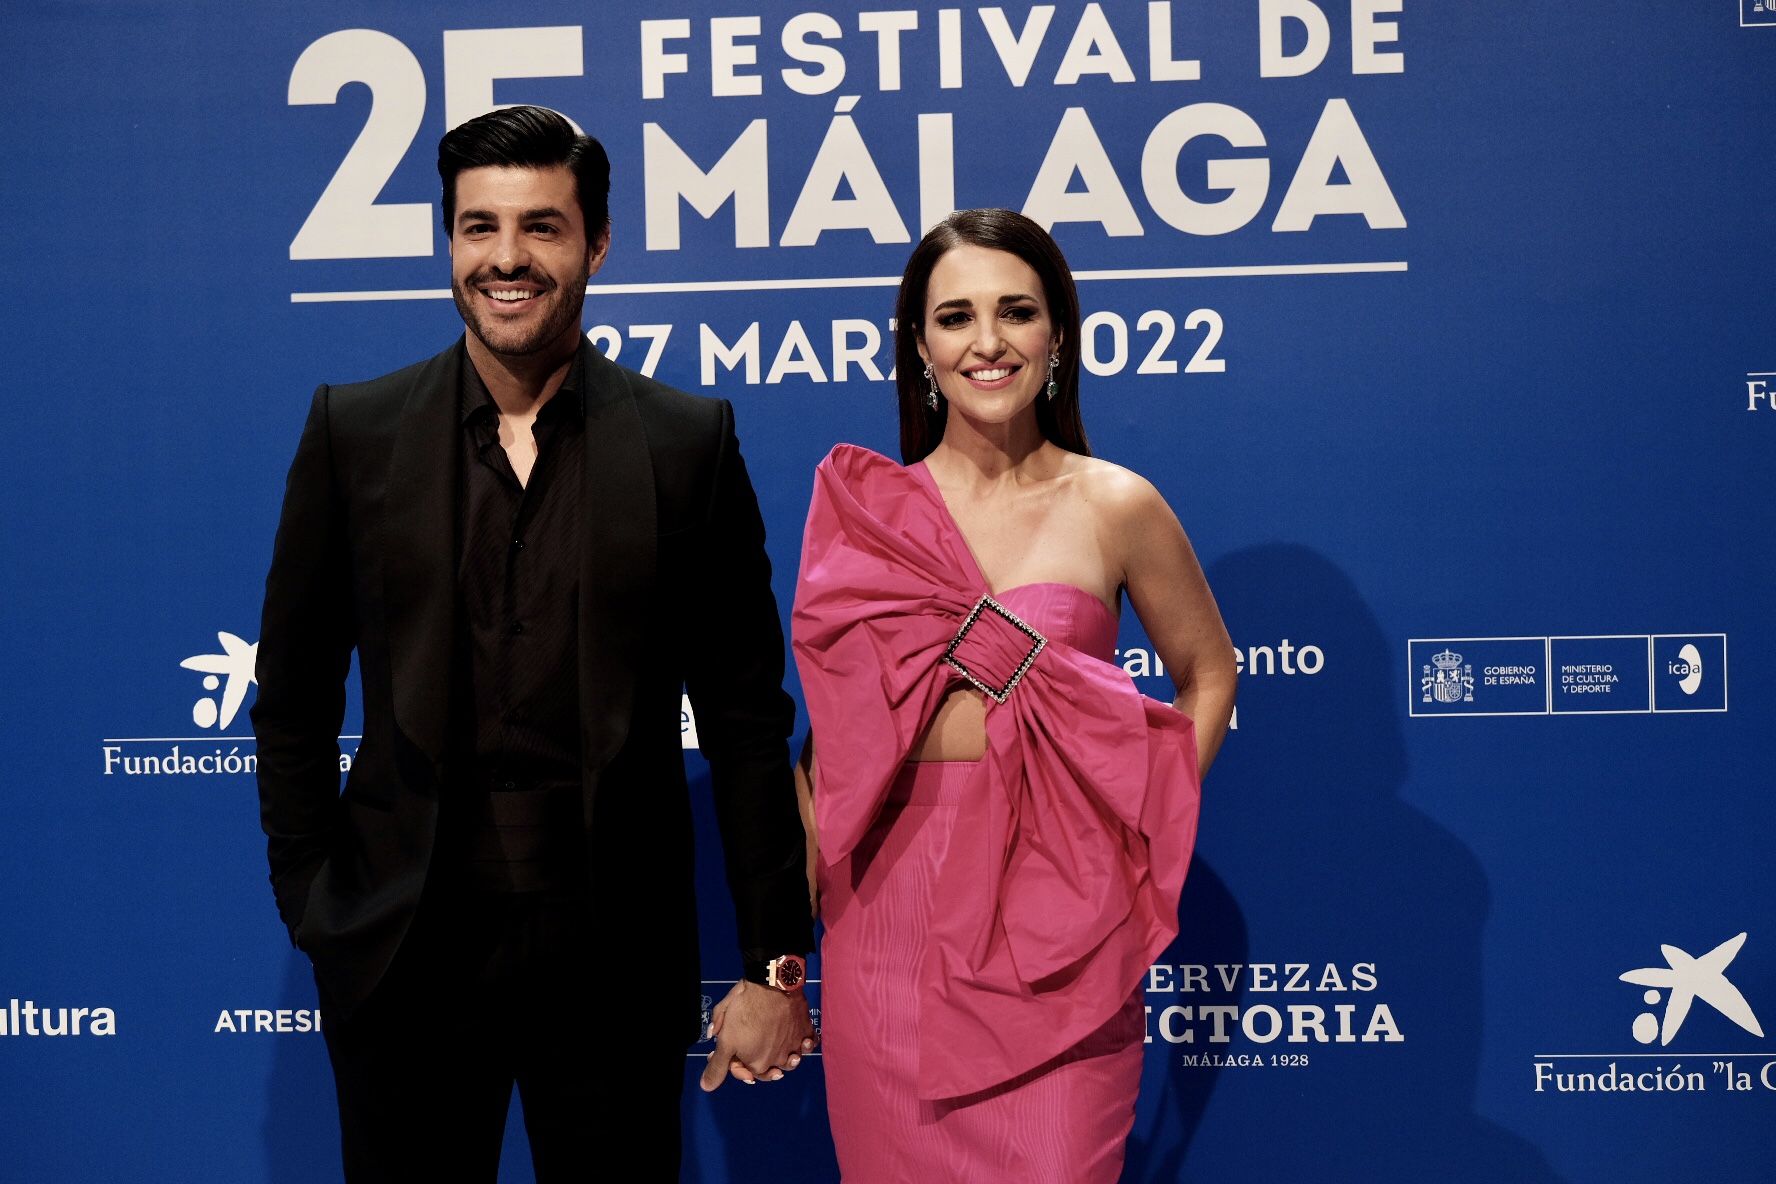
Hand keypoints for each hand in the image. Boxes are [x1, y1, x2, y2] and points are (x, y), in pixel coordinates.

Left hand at [699, 980, 816, 1090]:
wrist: (772, 984)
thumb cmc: (746, 1009)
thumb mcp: (725, 1037)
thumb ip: (718, 1065)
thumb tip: (706, 1086)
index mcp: (756, 1064)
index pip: (745, 1073)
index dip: (734, 1064)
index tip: (729, 1052)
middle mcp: (777, 1061)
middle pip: (768, 1070)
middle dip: (757, 1063)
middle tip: (754, 1049)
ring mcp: (793, 1047)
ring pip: (791, 1061)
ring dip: (786, 1060)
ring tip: (782, 1052)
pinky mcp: (806, 1032)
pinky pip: (810, 1044)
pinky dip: (807, 1045)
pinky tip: (803, 1042)